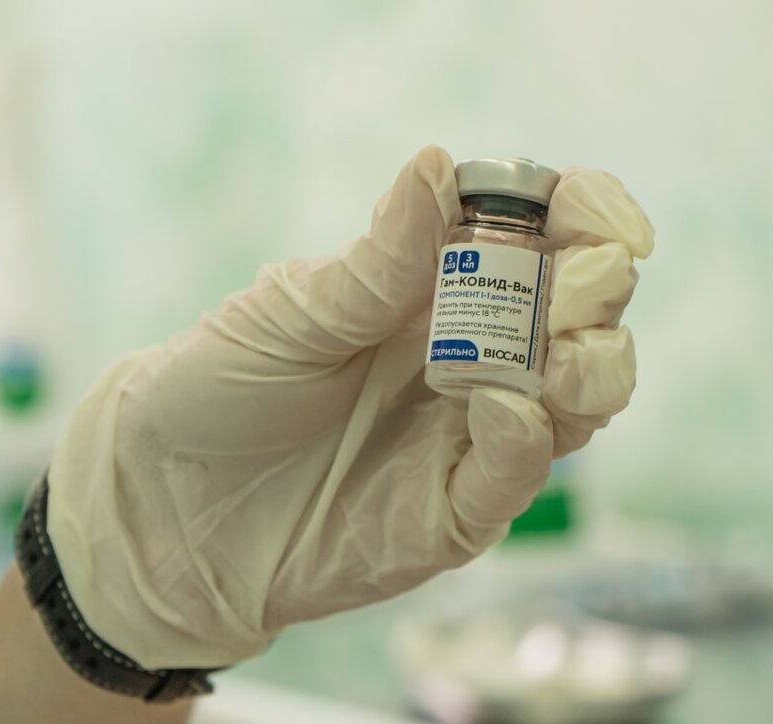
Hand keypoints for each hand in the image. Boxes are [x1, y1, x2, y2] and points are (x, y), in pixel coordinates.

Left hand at [46, 146, 653, 667]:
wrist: (166, 509)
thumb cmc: (218, 390)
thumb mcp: (289, 314)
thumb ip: (376, 261)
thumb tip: (438, 164)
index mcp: (434, 286)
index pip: (543, 236)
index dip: (589, 216)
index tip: (607, 220)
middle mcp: (470, 354)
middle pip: (585, 313)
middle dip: (598, 290)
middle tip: (573, 285)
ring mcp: (469, 435)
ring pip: (582, 397)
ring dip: (592, 365)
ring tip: (557, 354)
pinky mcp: (453, 511)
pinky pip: (518, 474)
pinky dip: (526, 439)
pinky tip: (497, 408)